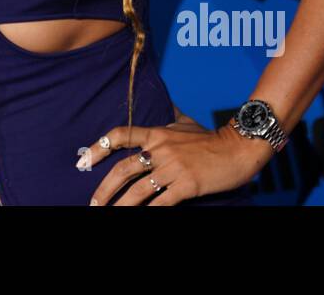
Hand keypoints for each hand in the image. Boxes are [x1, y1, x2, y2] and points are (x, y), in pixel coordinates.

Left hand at [79, 112, 271, 205]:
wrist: (239, 148)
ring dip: (120, 205)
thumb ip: (170, 118)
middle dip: (104, 188)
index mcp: (157, 133)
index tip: (83, 162)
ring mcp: (173, 167)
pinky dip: (148, 212)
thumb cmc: (212, 137)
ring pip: (138, 190)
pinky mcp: (187, 185)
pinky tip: (139, 217)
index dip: (99, 147)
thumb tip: (165, 105)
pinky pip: (161, 202)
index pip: (120, 135)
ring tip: (108, 214)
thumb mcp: (185, 122)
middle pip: (123, 169)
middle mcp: (160, 149)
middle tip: (93, 202)